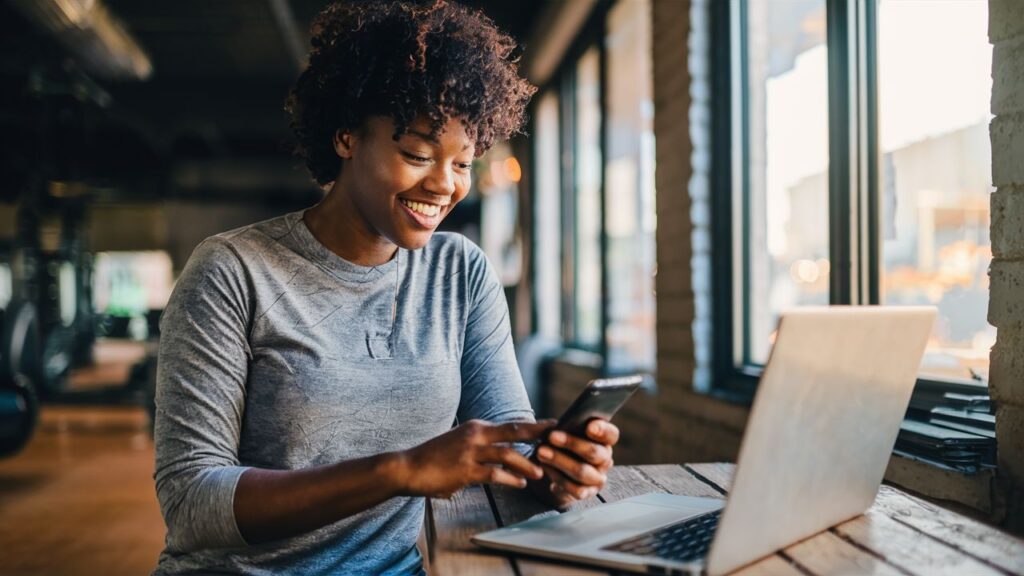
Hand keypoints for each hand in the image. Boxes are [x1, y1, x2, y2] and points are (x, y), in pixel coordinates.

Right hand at [397, 419, 554, 498]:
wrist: (408, 467)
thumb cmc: (434, 459)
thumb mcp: (459, 445)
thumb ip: (480, 449)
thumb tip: (499, 462)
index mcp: (476, 427)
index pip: (511, 425)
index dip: (533, 426)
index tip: (552, 425)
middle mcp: (476, 435)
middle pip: (514, 432)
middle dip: (538, 434)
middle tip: (558, 437)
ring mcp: (470, 452)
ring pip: (508, 455)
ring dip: (526, 464)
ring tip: (539, 472)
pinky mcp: (465, 470)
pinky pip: (494, 474)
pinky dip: (509, 479)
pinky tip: (519, 484)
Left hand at [535, 419, 618, 504]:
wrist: (558, 470)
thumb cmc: (564, 444)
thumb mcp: (565, 432)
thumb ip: (566, 427)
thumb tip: (552, 427)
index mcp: (604, 440)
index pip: (611, 435)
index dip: (602, 430)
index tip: (589, 427)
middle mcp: (605, 460)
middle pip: (593, 452)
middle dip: (571, 443)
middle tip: (551, 436)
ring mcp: (598, 478)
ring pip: (582, 471)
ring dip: (559, 461)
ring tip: (541, 452)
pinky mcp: (587, 492)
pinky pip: (575, 489)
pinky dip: (558, 478)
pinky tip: (546, 468)